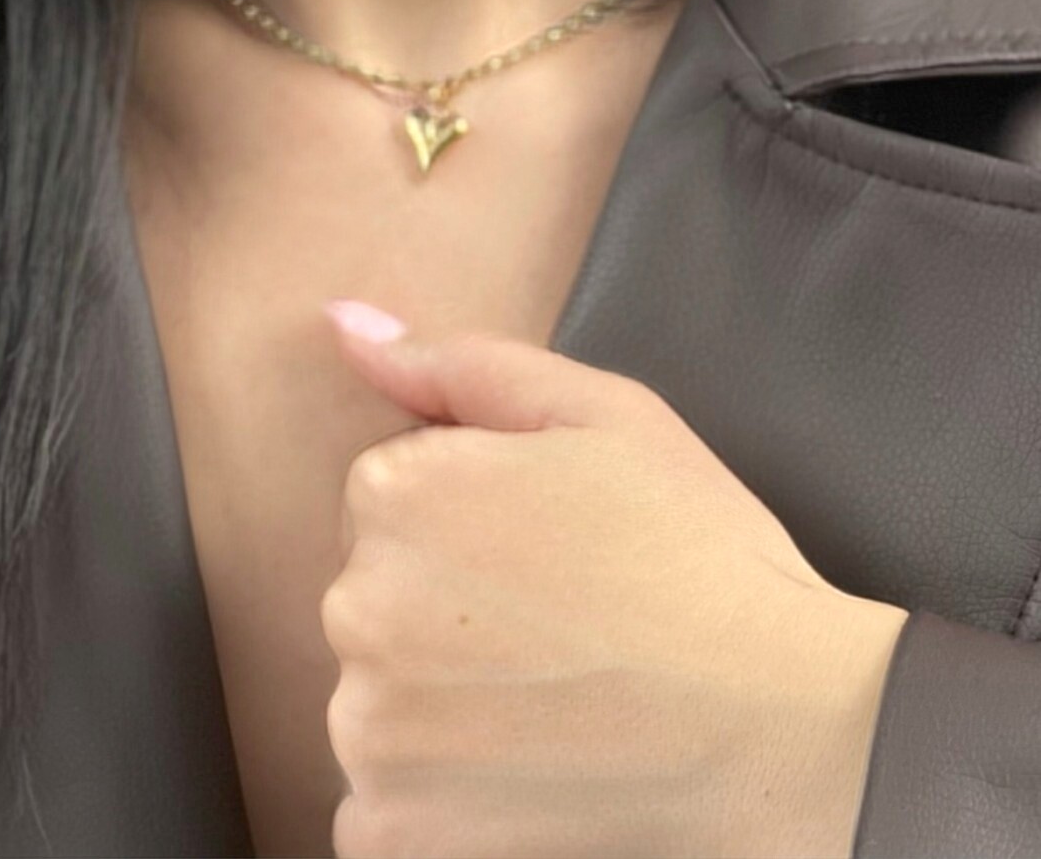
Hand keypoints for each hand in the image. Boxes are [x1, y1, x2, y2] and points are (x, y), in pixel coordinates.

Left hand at [321, 303, 909, 858]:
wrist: (787, 728)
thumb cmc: (701, 559)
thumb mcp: (600, 414)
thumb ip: (458, 365)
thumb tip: (344, 323)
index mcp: (399, 491)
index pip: (388, 497)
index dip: (474, 521)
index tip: (551, 553)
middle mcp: (359, 607)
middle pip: (373, 596)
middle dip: (447, 609)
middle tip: (564, 629)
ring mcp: (370, 732)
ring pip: (378, 701)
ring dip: (442, 706)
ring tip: (555, 704)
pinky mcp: (391, 833)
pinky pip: (381, 808)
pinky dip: (440, 800)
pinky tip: (527, 774)